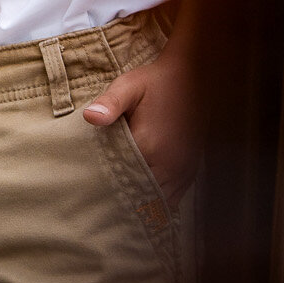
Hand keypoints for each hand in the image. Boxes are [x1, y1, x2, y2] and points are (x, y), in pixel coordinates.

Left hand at [83, 47, 193, 197]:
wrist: (193, 77)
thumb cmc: (155, 82)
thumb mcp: (129, 86)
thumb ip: (109, 103)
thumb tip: (90, 117)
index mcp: (149, 146)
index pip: (121, 179)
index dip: (105, 186)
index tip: (91, 188)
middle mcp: (168, 164)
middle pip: (139, 195)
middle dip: (122, 198)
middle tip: (101, 204)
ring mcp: (181, 170)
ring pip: (158, 202)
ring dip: (141, 203)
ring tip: (120, 204)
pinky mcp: (190, 171)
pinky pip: (173, 199)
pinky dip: (158, 202)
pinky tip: (144, 200)